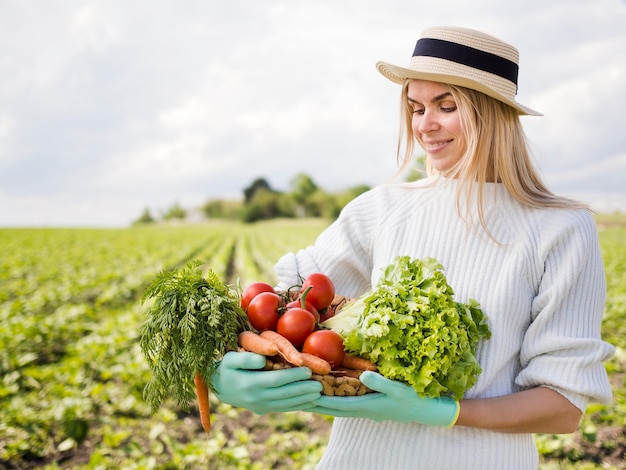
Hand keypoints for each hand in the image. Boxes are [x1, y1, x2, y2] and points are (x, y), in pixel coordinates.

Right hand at [211, 351, 321, 413]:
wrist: (219, 386)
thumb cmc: (226, 367)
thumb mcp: (231, 358)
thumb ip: (246, 357)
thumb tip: (262, 359)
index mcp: (249, 384)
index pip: (276, 380)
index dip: (293, 376)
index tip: (307, 370)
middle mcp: (256, 398)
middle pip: (284, 394)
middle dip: (303, 390)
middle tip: (318, 385)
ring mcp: (259, 406)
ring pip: (285, 403)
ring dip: (302, 399)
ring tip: (317, 393)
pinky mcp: (263, 409)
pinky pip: (282, 408)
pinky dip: (296, 405)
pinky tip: (308, 401)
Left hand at [310, 371, 458, 426]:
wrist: (427, 410)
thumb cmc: (413, 398)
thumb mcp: (398, 389)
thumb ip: (380, 382)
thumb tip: (363, 376)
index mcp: (366, 406)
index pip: (336, 404)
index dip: (319, 399)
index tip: (302, 395)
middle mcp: (362, 409)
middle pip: (332, 408)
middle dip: (314, 403)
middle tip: (294, 397)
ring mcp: (366, 408)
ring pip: (337, 406)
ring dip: (321, 401)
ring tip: (304, 396)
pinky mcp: (370, 404)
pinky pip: (346, 402)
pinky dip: (333, 398)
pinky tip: (328, 393)